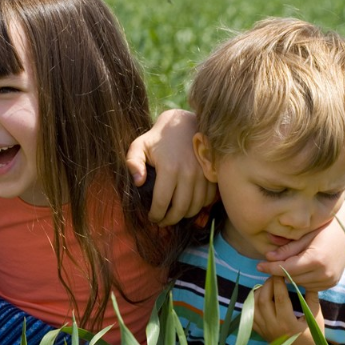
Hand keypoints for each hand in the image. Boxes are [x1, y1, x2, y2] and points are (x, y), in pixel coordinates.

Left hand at [126, 109, 215, 225]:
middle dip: (169, 220)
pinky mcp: (212, 173)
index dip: (156, 215)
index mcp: (169, 169)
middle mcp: (188, 173)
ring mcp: (203, 174)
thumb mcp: (139, 145)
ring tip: (174, 215)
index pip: (161, 203)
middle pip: (180, 209)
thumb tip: (138, 183)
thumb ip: (133, 162)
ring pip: (195, 207)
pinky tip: (189, 206)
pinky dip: (199, 207)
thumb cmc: (159, 137)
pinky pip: (208, 199)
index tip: (152, 218)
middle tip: (162, 221)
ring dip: (184, 216)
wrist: (184, 122)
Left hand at [254, 277, 324, 344]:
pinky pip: (249, 314)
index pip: (279, 297)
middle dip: (268, 284)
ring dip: (259, 292)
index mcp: (288, 323)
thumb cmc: (313, 336)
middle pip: (263, 299)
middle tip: (275, 276)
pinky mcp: (259, 332)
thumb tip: (307, 279)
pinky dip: (252, 302)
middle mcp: (272, 326)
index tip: (281, 271)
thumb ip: (311, 297)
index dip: (279, 281)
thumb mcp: (316, 317)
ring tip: (268, 285)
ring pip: (253, 305)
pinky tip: (261, 296)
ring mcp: (264, 330)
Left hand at [256, 203, 344, 291]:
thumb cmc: (322, 229)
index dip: (270, 268)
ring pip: (300, 283)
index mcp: (317, 259)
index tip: (258, 265)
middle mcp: (325, 273)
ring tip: (285, 263)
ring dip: (290, 275)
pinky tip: (299, 268)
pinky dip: (301, 279)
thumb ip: (286, 249)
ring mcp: (330, 280)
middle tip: (268, 263)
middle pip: (292, 277)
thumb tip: (268, 257)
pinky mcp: (332, 283)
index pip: (287, 268)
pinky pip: (310, 285)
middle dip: (279, 271)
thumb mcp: (303, 236)